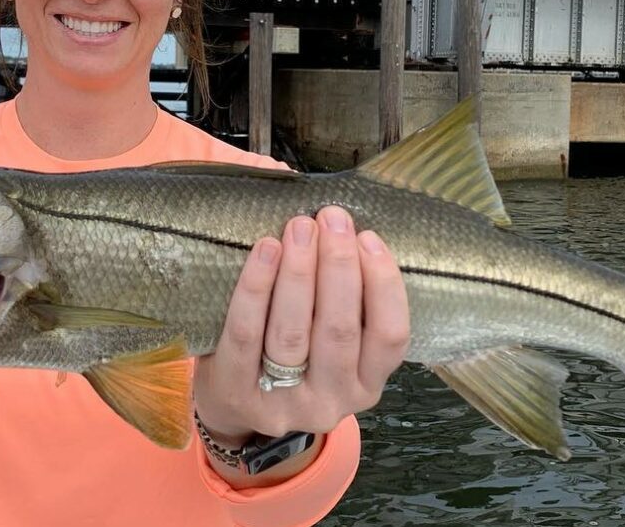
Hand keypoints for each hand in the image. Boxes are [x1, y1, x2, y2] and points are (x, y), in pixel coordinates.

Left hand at [194, 205, 409, 445]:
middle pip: (339, 330)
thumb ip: (349, 306)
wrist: (234, 405)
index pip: (390, 337)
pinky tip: (266, 250)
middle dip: (338, 266)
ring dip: (299, 271)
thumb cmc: (295, 358)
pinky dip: (257, 287)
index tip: (368, 237)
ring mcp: (284, 403)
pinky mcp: (240, 394)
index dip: (383, 284)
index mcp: (367, 385)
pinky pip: (247, 334)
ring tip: (300, 228)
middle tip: (332, 218)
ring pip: (293, 331)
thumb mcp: (335, 346)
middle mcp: (332, 401)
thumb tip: (349, 234)